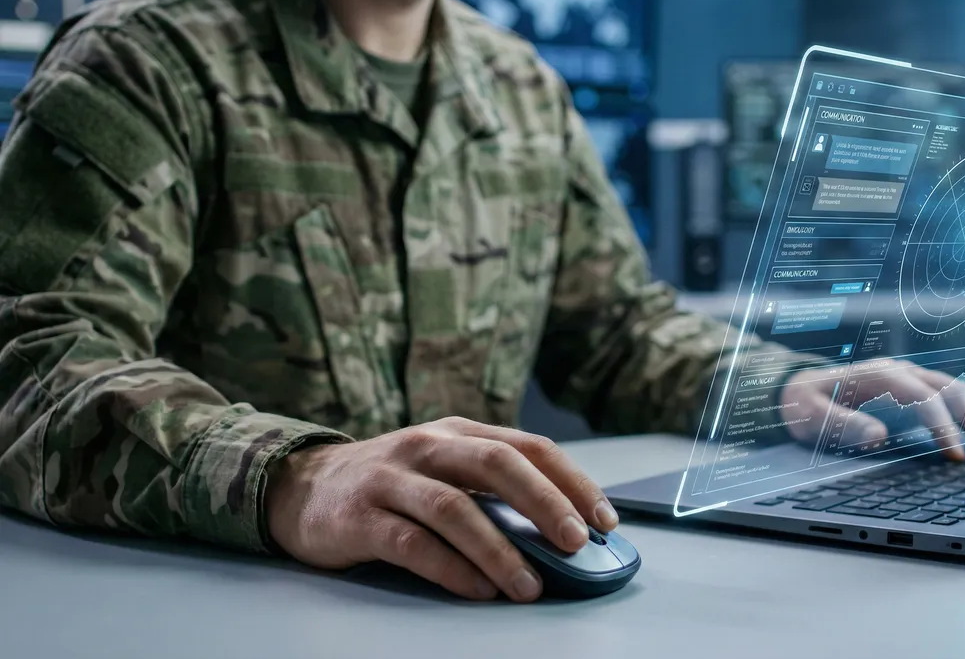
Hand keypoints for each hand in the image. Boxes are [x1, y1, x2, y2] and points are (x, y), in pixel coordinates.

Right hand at [264, 417, 619, 601]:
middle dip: (544, 503)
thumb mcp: (444, 470)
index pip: (528, 447)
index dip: (571, 481)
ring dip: (499, 548)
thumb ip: (493, 491)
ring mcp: (390, 478)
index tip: (604, 520)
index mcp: (459, 432)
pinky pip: (410, 542)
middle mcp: (427, 446)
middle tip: (575, 543)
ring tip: (529, 586)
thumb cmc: (391, 485)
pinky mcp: (359, 516)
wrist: (301, 487)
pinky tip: (477, 589)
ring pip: (454, 507)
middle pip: (496, 464)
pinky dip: (449, 568)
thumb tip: (563, 531)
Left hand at [779, 361, 964, 460]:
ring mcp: (911, 379)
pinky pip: (953, 401)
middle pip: (953, 391)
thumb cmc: (804, 403)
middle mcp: (902, 371)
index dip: (944, 428)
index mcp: (880, 375)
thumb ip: (842, 424)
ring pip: (960, 394)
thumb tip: (878, 435)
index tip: (958, 458)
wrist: (797, 387)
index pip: (924, 398)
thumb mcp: (811, 415)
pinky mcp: (915, 392)